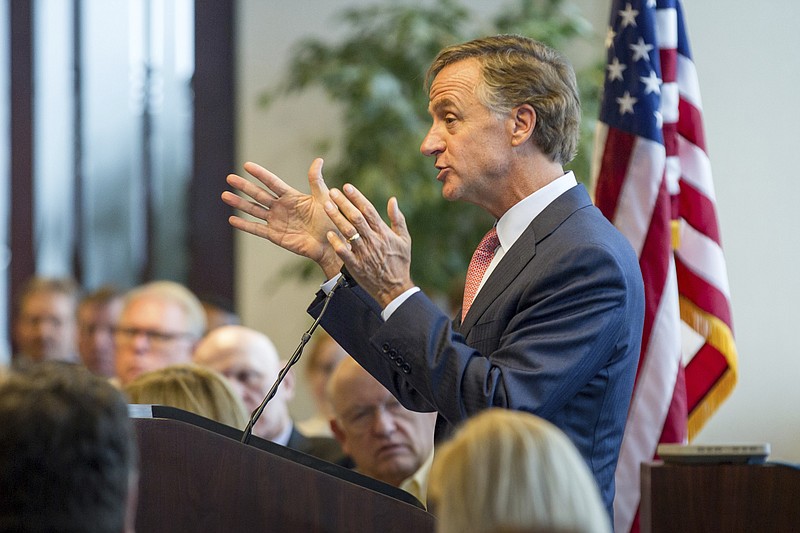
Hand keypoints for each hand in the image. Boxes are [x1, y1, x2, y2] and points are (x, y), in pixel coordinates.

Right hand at [222, 159, 342, 277]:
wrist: (331, 243)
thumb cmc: (331, 220)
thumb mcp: (324, 198)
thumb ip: (316, 180)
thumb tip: (318, 159)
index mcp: (291, 196)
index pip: (272, 182)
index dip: (260, 174)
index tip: (247, 165)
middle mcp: (281, 207)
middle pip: (259, 194)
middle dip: (244, 187)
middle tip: (229, 178)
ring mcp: (277, 221)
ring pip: (254, 210)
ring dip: (240, 203)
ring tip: (225, 195)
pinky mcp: (275, 235)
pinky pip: (257, 229)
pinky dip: (245, 225)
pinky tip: (232, 219)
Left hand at [324, 183, 413, 307]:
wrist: (395, 288)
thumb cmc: (400, 262)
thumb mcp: (404, 239)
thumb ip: (398, 219)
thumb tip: (393, 200)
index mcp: (383, 232)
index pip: (368, 210)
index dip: (357, 197)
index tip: (346, 186)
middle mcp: (373, 240)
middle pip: (356, 218)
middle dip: (343, 203)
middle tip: (332, 192)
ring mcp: (364, 253)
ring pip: (349, 232)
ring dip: (337, 218)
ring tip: (326, 206)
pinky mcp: (356, 266)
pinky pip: (345, 253)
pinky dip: (337, 243)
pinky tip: (329, 234)